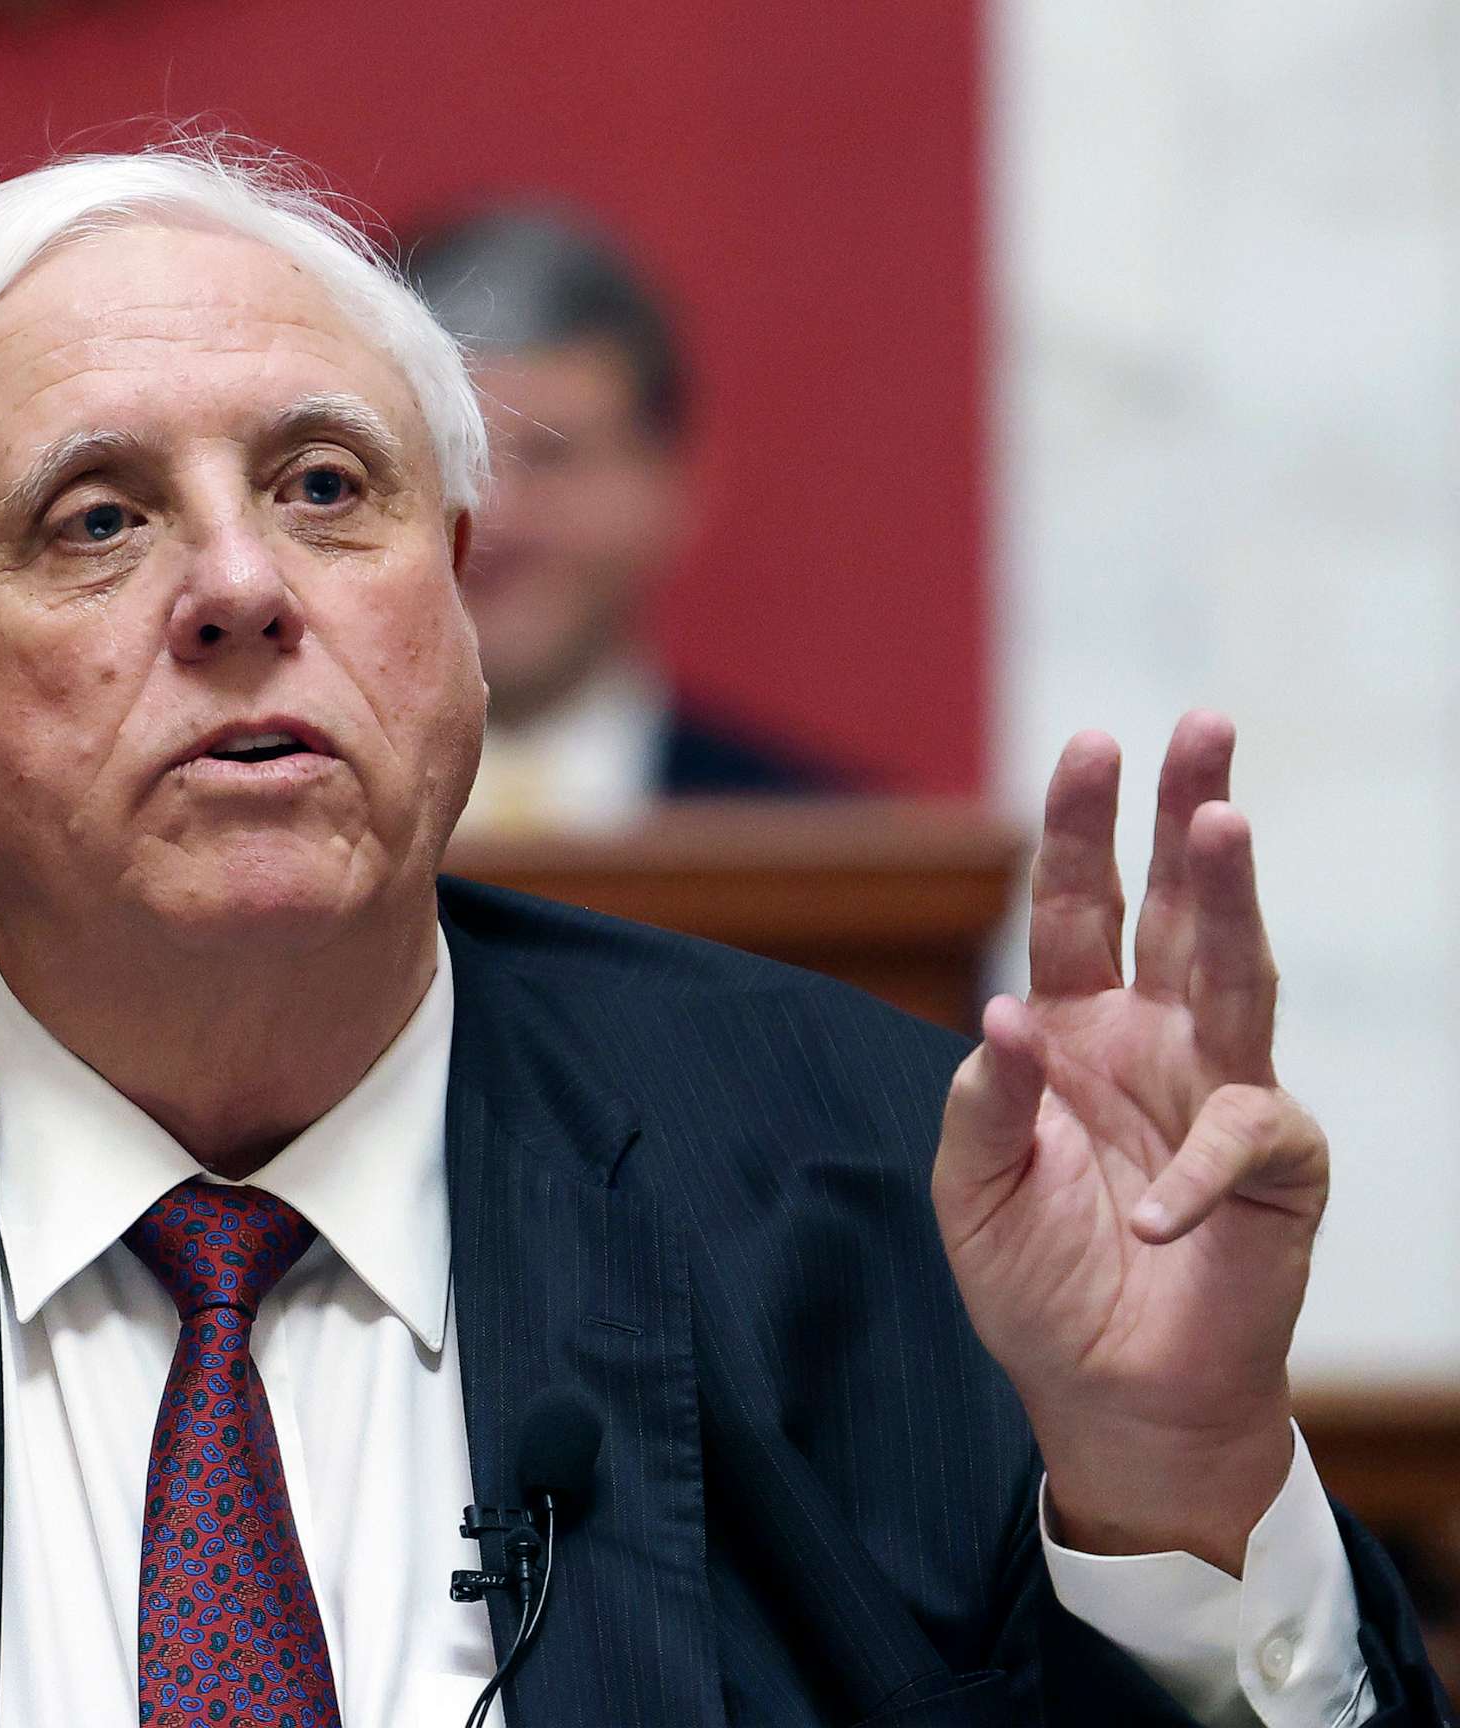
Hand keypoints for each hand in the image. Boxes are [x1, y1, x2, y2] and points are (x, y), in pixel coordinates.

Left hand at [934, 713, 1326, 1573]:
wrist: (1106, 1395)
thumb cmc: (1038, 1282)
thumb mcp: (972, 1188)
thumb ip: (982, 1103)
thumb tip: (1002, 1018)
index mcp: (1073, 1031)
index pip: (1077, 910)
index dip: (1083, 829)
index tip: (1095, 740)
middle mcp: (1152, 1042)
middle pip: (1173, 910)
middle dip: (1186, 815)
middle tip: (1201, 724)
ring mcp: (1219, 1094)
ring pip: (1236, 976)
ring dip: (1227, 902)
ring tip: (1223, 822)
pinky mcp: (1272, 1170)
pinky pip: (1241, 1142)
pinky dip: (1195, 1170)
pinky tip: (1150, 1210)